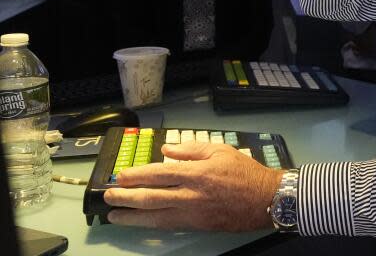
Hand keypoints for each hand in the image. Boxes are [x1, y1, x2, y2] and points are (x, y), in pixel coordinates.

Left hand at [104, 142, 281, 230]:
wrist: (265, 199)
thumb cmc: (245, 173)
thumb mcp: (220, 150)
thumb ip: (192, 150)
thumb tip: (167, 151)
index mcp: (197, 173)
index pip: (159, 174)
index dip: (136, 176)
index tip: (120, 176)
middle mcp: (191, 194)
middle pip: (151, 197)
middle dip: (126, 197)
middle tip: (109, 196)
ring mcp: (193, 213)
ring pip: (155, 216)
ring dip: (132, 216)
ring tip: (114, 214)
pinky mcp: (197, 225)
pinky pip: (168, 225)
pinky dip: (150, 224)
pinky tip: (140, 222)